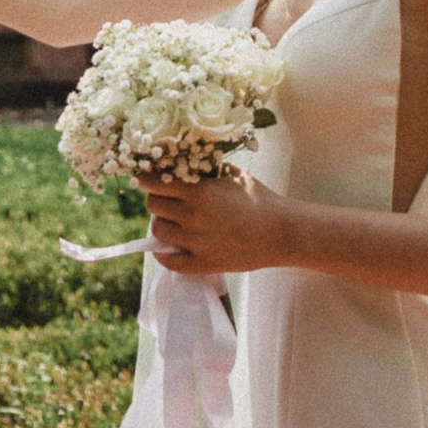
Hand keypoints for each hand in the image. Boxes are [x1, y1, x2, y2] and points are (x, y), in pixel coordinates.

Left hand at [141, 167, 283, 278]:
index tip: (145, 179)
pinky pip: (169, 262)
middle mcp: (192, 216)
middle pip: (153, 206)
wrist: (281, 232)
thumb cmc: (258, 198)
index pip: (153, 183)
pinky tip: (167, 249)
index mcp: (198, 191)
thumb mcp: (231, 175)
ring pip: (158, 232)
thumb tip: (180, 163)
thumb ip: (204, 170)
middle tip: (165, 200)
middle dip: (156, 200)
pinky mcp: (203, 264)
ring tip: (172, 222)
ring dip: (161, 224)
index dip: (147, 180)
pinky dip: (163, 255)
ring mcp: (196, 242)